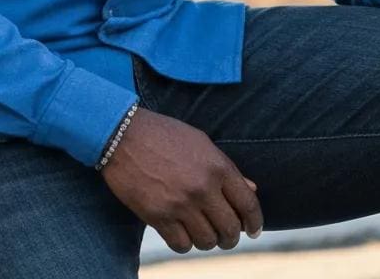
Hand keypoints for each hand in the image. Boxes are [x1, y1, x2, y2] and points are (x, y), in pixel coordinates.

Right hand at [98, 106, 263, 252]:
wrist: (124, 134)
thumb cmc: (164, 135)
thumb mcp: (200, 143)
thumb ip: (226, 169)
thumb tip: (251, 189)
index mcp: (217, 166)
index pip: (248, 204)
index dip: (255, 222)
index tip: (253, 230)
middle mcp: (203, 187)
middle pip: (230, 229)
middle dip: (230, 237)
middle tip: (225, 236)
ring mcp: (180, 204)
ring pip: (207, 241)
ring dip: (206, 240)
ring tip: (201, 232)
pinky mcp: (158, 216)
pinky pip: (181, 244)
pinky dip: (184, 243)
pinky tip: (181, 233)